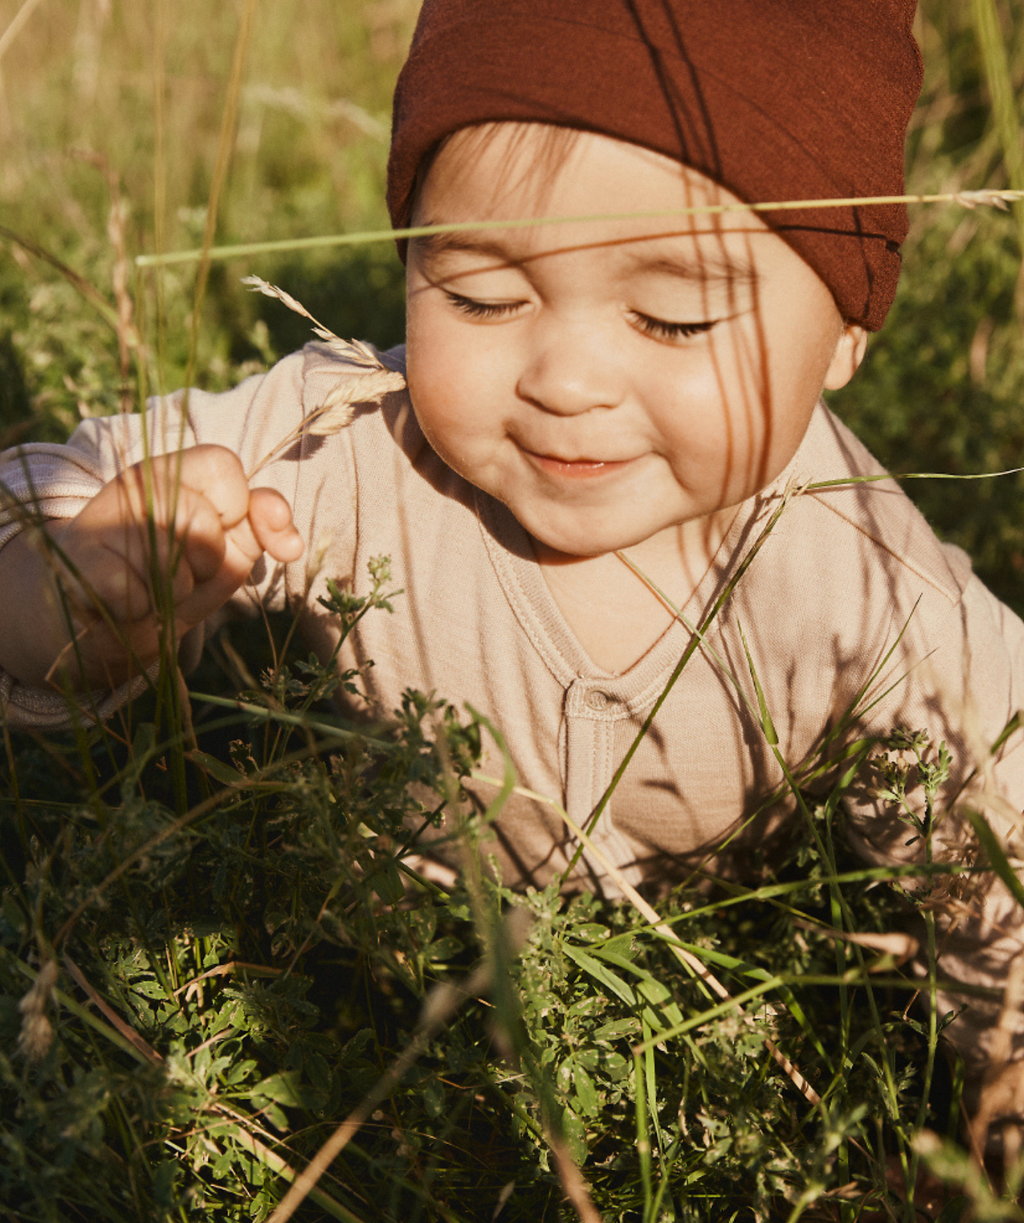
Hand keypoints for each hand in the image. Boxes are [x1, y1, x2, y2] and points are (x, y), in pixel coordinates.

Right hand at [7, 445, 302, 687]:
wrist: (97, 617)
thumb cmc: (171, 576)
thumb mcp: (227, 549)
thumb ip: (263, 526)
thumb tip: (292, 542)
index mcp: (173, 472)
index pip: (225, 466)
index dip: (242, 508)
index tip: (230, 530)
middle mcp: (135, 486)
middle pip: (201, 523)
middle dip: (208, 561)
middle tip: (182, 569)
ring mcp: (103, 522)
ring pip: (172, 567)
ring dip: (175, 592)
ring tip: (153, 587)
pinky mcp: (82, 566)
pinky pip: (137, 596)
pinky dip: (142, 611)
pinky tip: (127, 603)